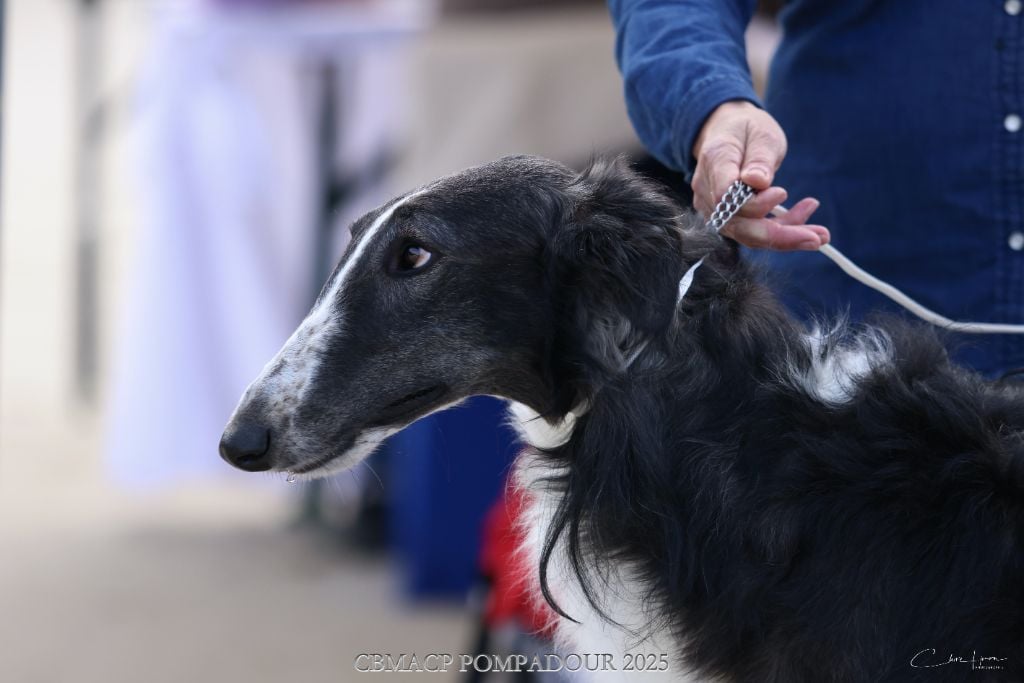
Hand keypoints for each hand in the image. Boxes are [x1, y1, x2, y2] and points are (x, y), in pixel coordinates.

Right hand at [691, 101, 828, 250]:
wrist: (728, 133)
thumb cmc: (747, 130)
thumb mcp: (761, 133)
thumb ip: (760, 158)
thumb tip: (757, 182)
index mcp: (715, 161)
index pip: (727, 196)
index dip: (755, 204)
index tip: (783, 193)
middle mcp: (707, 191)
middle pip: (738, 225)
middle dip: (779, 235)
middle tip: (818, 237)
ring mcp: (713, 208)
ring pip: (747, 234)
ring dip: (785, 237)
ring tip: (820, 233)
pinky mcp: (725, 218)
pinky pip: (752, 232)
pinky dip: (780, 231)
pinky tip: (803, 219)